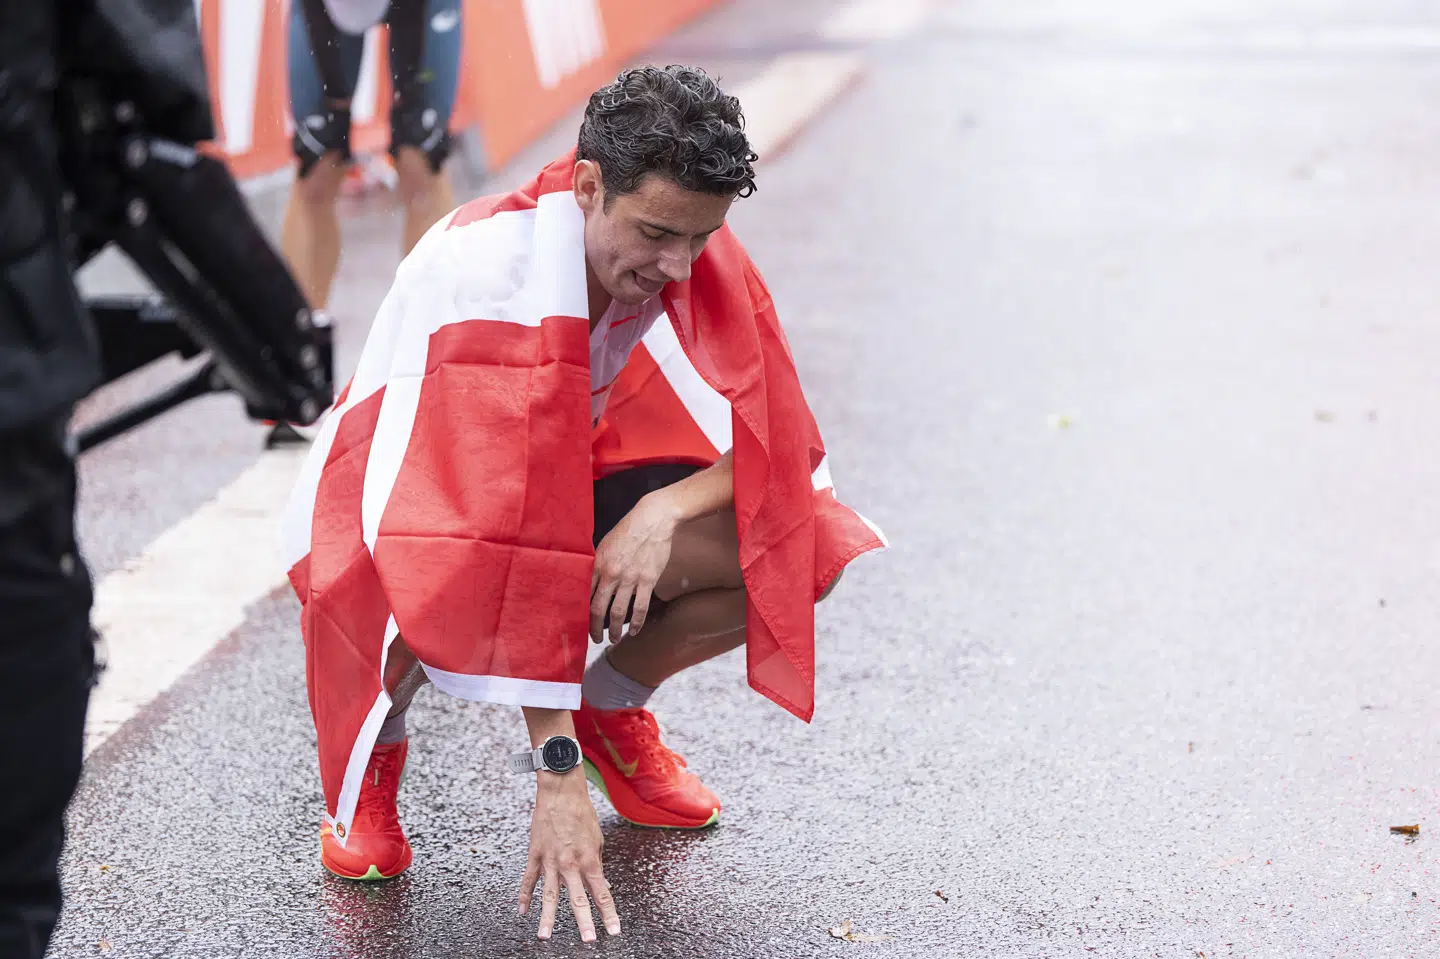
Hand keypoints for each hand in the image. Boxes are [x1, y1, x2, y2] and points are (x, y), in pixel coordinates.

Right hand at [518, 769, 618, 940]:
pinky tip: (522, 911)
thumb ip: (597, 864)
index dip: (608, 914)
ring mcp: (551, 861)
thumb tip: (601, 884)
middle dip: (583, 922)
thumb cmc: (582, 814)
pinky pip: (529, 879)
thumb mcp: (598, 839)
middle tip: (587, 941)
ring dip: (547, 917)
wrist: (561, 792)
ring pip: (549, 895)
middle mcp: (571, 864)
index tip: (613, 932)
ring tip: (544, 937)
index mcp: (590, 860)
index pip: (602, 894)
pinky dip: (524, 895)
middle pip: (578, 899)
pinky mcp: (535, 855)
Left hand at [591, 491, 678, 642]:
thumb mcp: (604, 544)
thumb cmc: (628, 530)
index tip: (580, 623)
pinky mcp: (647, 579)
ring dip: (614, 630)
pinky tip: (633, 631)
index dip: (581, 612)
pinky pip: (640, 607)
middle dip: (594, 628)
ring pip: (617, 612)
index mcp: (597, 564)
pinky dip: (636, 623)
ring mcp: (630, 578)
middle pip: (597, 609)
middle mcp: (611, 573)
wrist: (652, 520)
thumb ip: (597, 564)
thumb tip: (591, 583)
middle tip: (595, 638)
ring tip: (613, 639)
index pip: (584, 595)